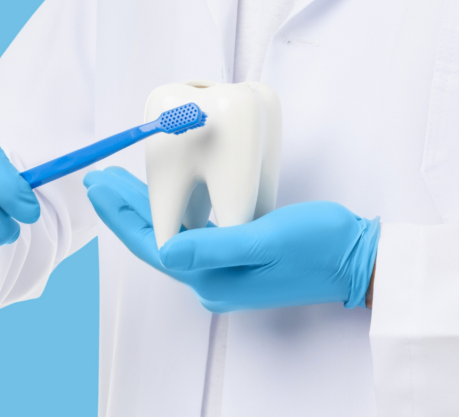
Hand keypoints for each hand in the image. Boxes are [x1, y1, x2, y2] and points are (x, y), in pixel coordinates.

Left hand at [83, 167, 378, 312]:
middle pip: (154, 239)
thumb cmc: (319, 246)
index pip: (152, 244)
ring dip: (144, 209)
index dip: (122, 214)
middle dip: (124, 209)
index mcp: (212, 279)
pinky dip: (171, 212)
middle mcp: (212, 280)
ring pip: (169, 235)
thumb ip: (215, 247)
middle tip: (99, 178)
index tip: (99, 185)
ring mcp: (224, 271)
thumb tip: (166, 249)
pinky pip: (190, 233)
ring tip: (120, 184)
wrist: (359, 259)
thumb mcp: (267, 240)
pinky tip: (166, 196)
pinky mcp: (237, 258)